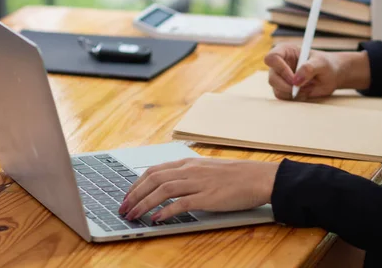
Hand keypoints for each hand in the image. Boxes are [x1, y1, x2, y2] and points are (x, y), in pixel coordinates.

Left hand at [118, 158, 278, 221]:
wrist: (258, 177)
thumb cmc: (236, 175)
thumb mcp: (207, 169)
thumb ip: (189, 175)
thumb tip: (171, 185)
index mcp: (188, 162)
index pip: (154, 170)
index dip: (136, 184)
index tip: (127, 195)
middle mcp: (190, 170)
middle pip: (153, 179)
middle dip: (134, 194)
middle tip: (123, 208)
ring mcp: (198, 182)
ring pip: (163, 190)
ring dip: (144, 203)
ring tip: (133, 215)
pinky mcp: (207, 197)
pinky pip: (181, 203)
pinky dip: (166, 210)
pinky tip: (157, 218)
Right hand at [264, 44, 369, 100]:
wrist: (330, 76)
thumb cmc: (326, 64)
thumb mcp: (321, 63)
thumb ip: (309, 68)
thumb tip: (296, 81)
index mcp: (285, 51)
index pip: (271, 58)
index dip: (280, 69)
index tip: (294, 78)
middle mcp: (279, 64)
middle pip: (272, 77)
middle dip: (287, 86)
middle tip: (302, 87)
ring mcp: (279, 77)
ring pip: (276, 89)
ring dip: (293, 92)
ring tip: (309, 87)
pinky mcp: (282, 89)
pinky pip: (282, 97)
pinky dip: (295, 98)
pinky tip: (306, 92)